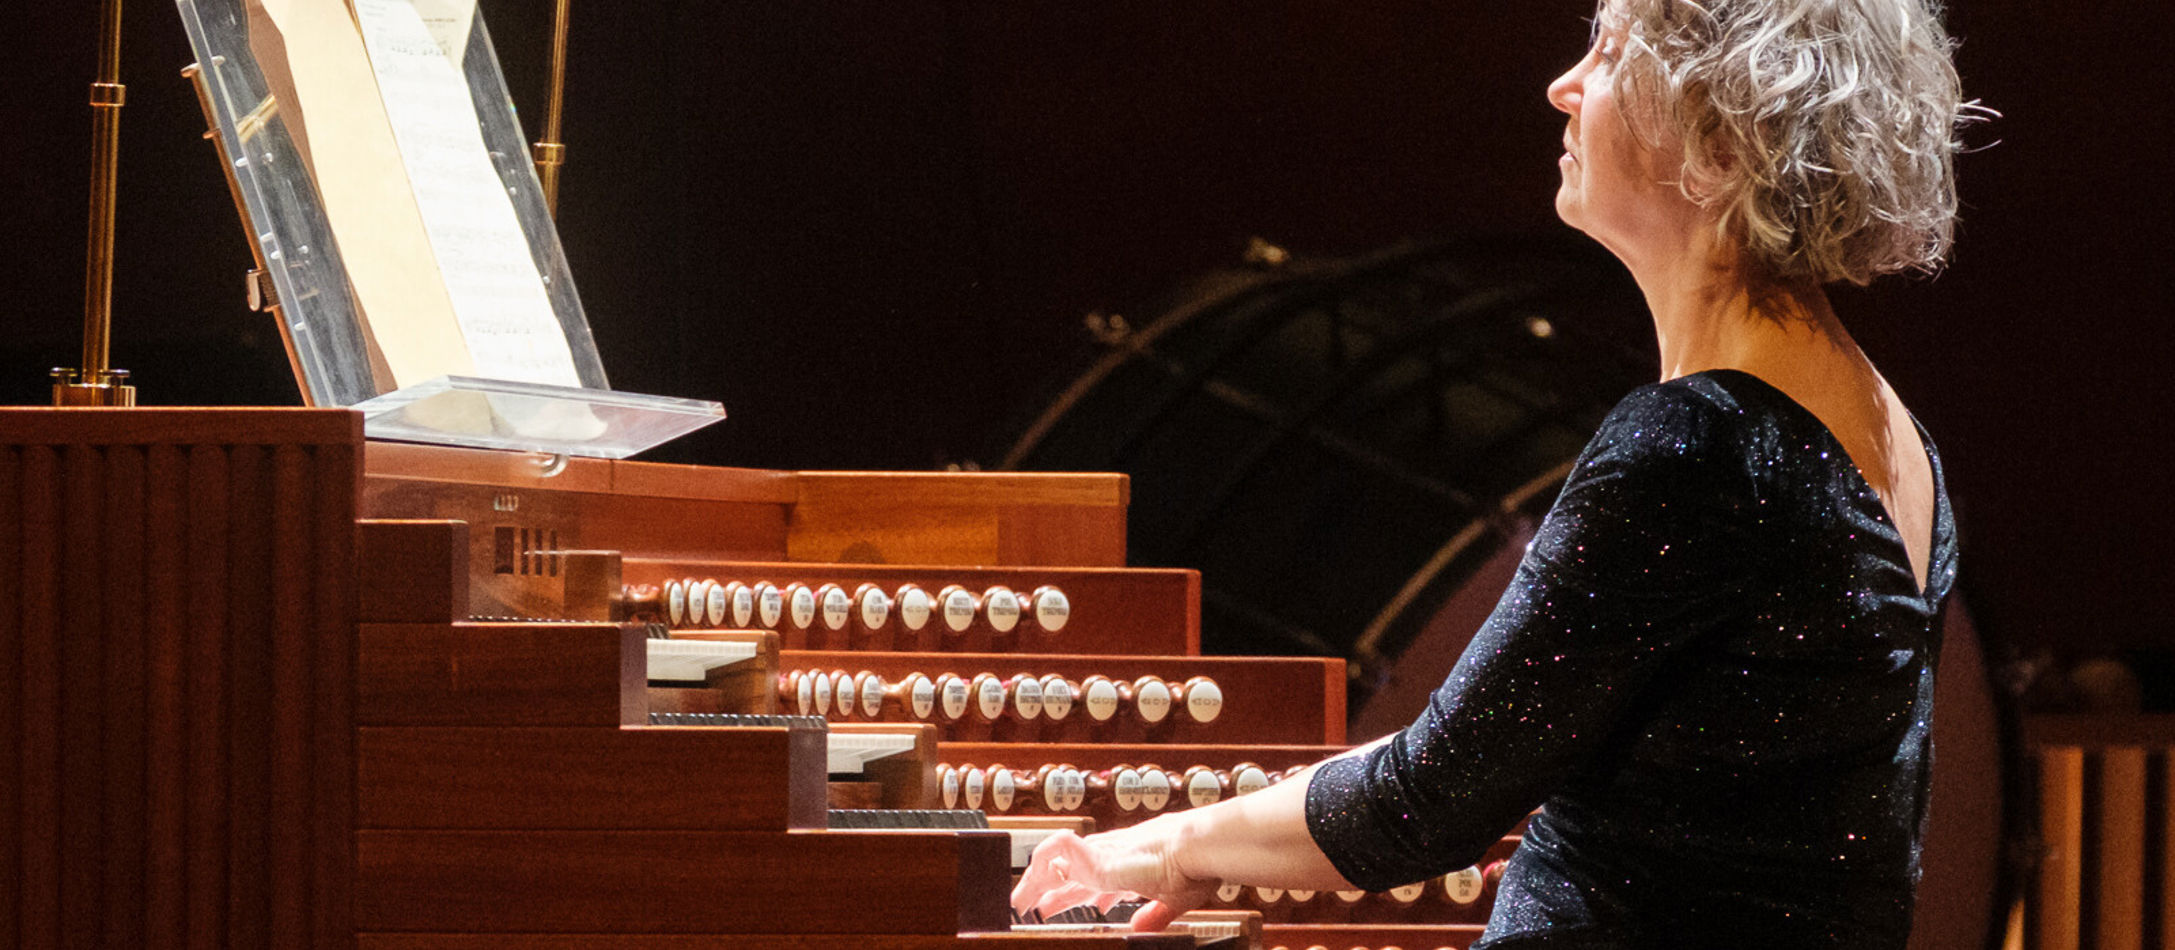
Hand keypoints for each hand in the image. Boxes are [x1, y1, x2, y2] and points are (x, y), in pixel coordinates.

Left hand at [1009, 818, 1217, 931]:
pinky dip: (1044, 861)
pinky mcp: (1100, 859)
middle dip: (1046, 888)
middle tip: (1026, 904)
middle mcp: (1112, 856)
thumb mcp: (1173, 900)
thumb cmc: (1196, 866)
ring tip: (1020, 899)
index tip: (1055, 907)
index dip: (1071, 893)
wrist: (1200, 848)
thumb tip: (1142, 930)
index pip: (1090, 878)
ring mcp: (1104, 854)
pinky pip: (1059, 850)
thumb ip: (1154, 915)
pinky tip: (1036, 880)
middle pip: (1068, 870)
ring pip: (1057, 859)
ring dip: (1036, 878)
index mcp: (1127, 865)